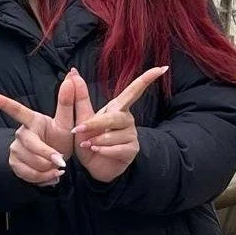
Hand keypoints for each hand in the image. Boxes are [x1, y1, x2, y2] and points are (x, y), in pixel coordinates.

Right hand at [0, 71, 79, 187]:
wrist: (56, 161)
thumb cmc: (59, 138)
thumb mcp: (66, 122)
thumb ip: (67, 102)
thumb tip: (71, 77)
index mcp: (32, 120)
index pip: (15, 109)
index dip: (1, 102)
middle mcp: (21, 133)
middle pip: (31, 144)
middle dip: (47, 154)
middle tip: (61, 161)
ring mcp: (16, 149)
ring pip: (32, 162)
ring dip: (49, 168)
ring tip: (57, 167)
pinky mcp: (15, 164)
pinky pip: (29, 174)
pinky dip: (44, 178)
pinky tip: (51, 175)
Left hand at [71, 67, 167, 182]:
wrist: (93, 166)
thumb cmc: (89, 140)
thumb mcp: (81, 119)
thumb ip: (79, 97)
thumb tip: (73, 71)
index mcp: (117, 108)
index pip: (134, 91)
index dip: (147, 79)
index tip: (162, 68)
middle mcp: (127, 119)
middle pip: (114, 117)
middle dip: (95, 123)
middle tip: (78, 129)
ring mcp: (132, 134)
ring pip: (114, 135)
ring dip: (97, 140)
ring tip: (87, 145)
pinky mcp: (132, 149)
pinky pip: (117, 148)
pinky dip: (103, 150)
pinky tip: (96, 151)